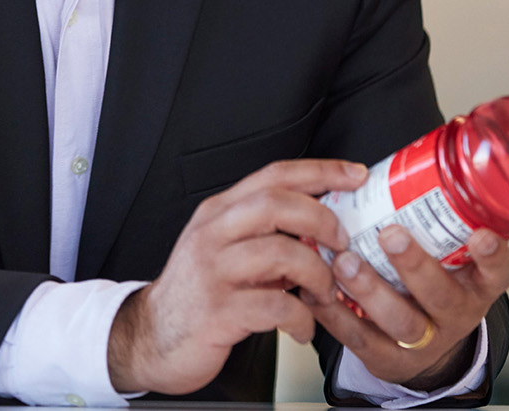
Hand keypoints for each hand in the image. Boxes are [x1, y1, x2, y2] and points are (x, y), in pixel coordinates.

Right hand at [107, 158, 369, 394]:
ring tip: (323, 293)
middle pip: (276, 204)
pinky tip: (302, 327)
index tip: (355, 175)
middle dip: (321, 220)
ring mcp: (214, 271)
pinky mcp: (218, 310)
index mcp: (219, 212)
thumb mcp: (224, 249)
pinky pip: (276, 305)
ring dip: (317, 274)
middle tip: (341, 243)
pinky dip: (301, 318)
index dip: (320, 172)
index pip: (273, 176)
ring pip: (281, 253)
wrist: (154, 336)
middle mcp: (213, 234)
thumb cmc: (198, 292)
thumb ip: (264, 234)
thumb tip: (323, 227)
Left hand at [302, 225, 508, 390]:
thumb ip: (437, 216)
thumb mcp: (448, 253)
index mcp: (476, 284)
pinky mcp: (388, 358)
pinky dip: (335, 314)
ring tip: (344, 261)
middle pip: (442, 296)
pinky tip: (316, 289)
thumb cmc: (431, 282)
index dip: (494, 256)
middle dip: (414, 264)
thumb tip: (416, 157)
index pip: (499, 272)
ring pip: (401, 321)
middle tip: (390, 234)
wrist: (422, 346)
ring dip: (370, 289)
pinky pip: (361, 339)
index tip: (481, 234)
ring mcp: (423, 340)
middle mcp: (455, 314)